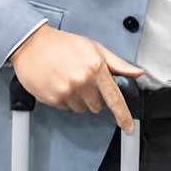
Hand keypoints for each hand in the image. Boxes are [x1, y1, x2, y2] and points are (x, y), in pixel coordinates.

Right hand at [9, 24, 143, 132]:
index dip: (123, 116)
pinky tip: (59, 83)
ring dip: (78, 99)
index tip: (128, 127)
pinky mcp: (53, 98)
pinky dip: (65, 100)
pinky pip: (67, 108)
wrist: (32, 43)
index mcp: (96, 66)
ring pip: (82, 109)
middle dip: (93, 96)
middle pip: (97, 106)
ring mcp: (67, 90)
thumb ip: (118, 64)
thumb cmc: (64, 44)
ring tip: (69, 80)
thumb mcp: (95, 48)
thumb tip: (138, 73)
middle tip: (83, 80)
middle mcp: (83, 80)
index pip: (115, 98)